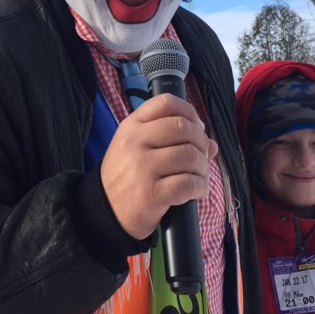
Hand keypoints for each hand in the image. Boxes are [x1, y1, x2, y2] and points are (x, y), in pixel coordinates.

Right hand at [99, 94, 213, 239]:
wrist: (103, 210)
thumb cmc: (125, 177)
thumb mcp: (136, 149)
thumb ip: (170, 140)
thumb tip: (211, 144)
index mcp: (131, 126)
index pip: (166, 103)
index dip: (189, 112)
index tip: (196, 127)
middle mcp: (135, 142)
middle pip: (183, 128)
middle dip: (201, 142)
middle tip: (201, 156)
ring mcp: (142, 168)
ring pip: (190, 156)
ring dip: (203, 167)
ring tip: (199, 176)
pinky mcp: (151, 193)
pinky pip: (189, 183)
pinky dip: (200, 187)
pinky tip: (197, 191)